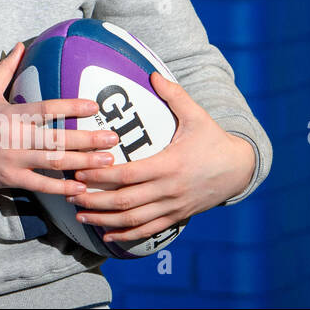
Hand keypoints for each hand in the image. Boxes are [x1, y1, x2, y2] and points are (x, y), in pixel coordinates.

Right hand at [0, 42, 121, 196]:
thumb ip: (4, 69)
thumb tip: (21, 45)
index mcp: (10, 114)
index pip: (45, 109)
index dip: (71, 107)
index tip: (94, 106)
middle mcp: (14, 137)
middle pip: (57, 138)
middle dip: (88, 139)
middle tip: (114, 138)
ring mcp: (13, 160)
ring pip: (53, 162)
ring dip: (83, 162)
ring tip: (108, 162)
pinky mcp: (10, 179)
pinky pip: (41, 185)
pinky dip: (62, 187)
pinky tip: (81, 187)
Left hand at [66, 72, 257, 242]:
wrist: (240, 170)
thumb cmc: (213, 139)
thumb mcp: (197, 115)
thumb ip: (174, 95)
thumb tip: (153, 73)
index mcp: (169, 165)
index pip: (128, 175)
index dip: (101, 176)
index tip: (78, 173)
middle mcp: (169, 190)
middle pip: (126, 202)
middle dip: (95, 201)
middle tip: (69, 195)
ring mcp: (173, 206)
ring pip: (134, 220)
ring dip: (105, 220)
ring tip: (81, 216)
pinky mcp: (178, 216)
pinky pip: (150, 230)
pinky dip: (127, 235)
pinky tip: (108, 236)